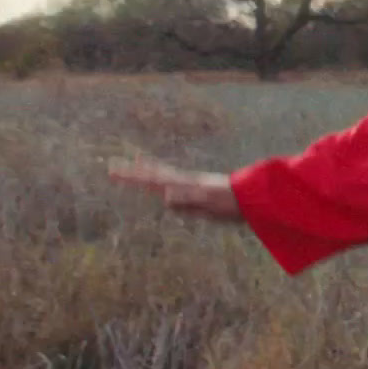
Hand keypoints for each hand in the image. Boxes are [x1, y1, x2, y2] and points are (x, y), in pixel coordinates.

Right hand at [107, 155, 243, 222]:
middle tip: (113, 167)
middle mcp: (186, 181)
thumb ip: (187, 200)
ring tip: (136, 164)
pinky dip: (165, 180)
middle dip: (134, 172)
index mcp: (184, 184)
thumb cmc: (231, 203)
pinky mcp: (200, 191)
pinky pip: (176, 184)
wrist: (255, 196)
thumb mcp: (208, 204)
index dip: (132, 176)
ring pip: (165, 176)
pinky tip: (164, 187)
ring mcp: (193, 184)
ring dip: (148, 171)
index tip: (112, 171)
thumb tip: (164, 196)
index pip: (152, 179)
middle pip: (155, 175)